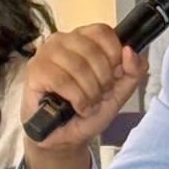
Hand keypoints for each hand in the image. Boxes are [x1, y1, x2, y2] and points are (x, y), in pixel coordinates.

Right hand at [22, 25, 145, 151]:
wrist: (65, 136)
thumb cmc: (88, 110)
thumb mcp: (119, 91)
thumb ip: (133, 71)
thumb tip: (131, 51)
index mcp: (83, 38)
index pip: (103, 32)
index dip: (114, 56)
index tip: (113, 76)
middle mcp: (63, 40)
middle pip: (93, 51)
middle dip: (103, 81)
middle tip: (98, 96)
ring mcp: (46, 53)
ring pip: (79, 67)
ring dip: (90, 94)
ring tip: (87, 104)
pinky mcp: (35, 70)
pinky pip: (63, 81)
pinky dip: (77, 100)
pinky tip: (76, 107)